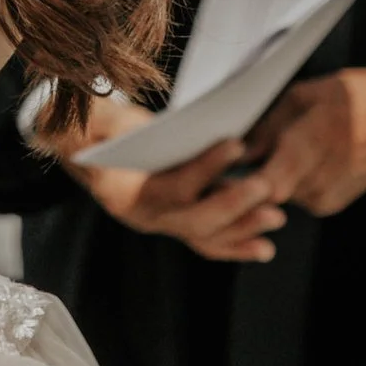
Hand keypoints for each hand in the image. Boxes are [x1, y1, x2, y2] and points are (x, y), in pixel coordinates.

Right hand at [77, 98, 291, 263]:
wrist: (88, 146)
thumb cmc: (95, 126)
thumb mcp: (93, 118)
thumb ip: (107, 124)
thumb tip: (122, 128)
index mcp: (121, 192)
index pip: (170, 187)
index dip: (203, 169)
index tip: (235, 144)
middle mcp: (142, 216)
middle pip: (193, 219)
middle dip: (233, 204)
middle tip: (266, 187)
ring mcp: (162, 224)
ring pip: (206, 235)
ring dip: (243, 228)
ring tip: (276, 217)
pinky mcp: (178, 223)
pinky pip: (210, 243)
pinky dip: (237, 246)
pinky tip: (264, 247)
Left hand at [243, 68, 365, 218]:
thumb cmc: (356, 98)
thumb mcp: (303, 96)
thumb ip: (267, 127)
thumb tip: (240, 147)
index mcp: (308, 149)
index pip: (262, 186)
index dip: (238, 181)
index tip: (225, 168)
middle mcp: (317, 183)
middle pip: (265, 192)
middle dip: (251, 175)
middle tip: (245, 154)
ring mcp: (326, 198)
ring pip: (281, 195)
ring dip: (273, 177)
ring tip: (282, 149)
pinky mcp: (332, 205)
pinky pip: (297, 196)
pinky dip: (292, 181)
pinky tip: (302, 159)